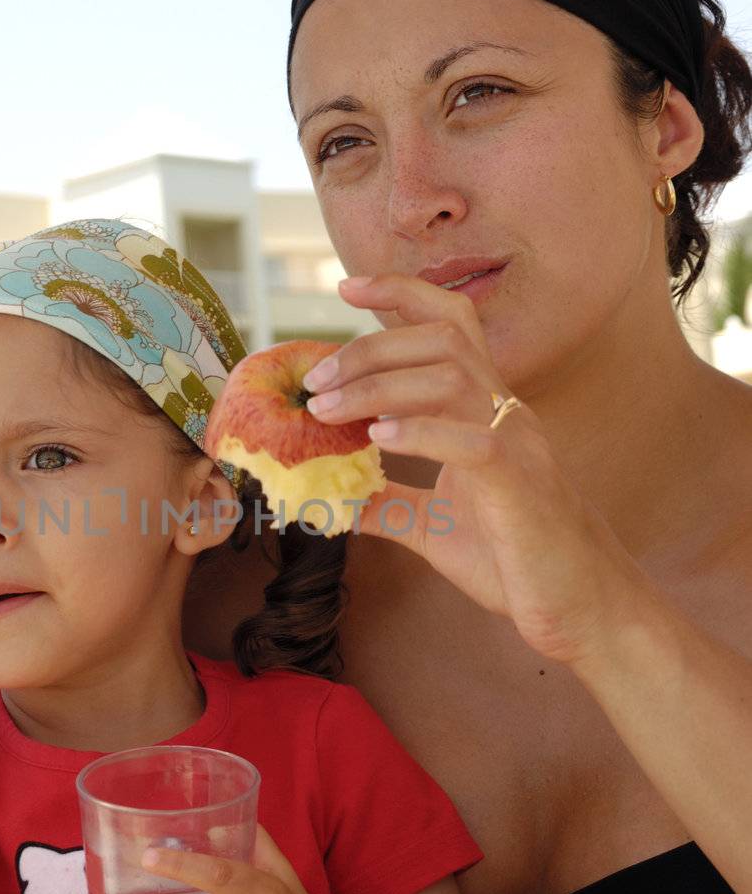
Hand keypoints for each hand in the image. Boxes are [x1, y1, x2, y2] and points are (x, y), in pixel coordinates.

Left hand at [302, 274, 645, 664]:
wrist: (578, 608)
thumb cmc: (515, 562)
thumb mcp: (432, 526)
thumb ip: (387, 503)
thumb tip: (332, 497)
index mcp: (485, 411)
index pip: (449, 323)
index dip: (400, 293)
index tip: (346, 286)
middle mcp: (503, 412)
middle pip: (440, 338)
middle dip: (368, 347)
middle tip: (315, 379)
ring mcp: (515, 442)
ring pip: (450, 376)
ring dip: (378, 384)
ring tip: (327, 411)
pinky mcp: (518, 483)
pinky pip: (470, 439)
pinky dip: (420, 430)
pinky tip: (378, 438)